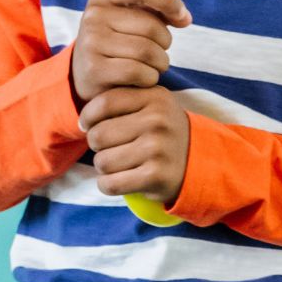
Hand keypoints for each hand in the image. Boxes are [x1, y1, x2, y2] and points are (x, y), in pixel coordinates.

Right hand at [70, 0, 191, 107]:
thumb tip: (184, 17)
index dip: (168, 0)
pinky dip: (149, 78)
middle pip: (150, 25)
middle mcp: (93, 15)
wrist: (86, 76)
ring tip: (152, 65)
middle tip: (159, 50)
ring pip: (147, 51)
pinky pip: (138, 72)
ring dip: (160, 63)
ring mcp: (91, 42)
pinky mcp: (94, 69)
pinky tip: (142, 78)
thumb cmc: (117, 42)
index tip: (183, 16)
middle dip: (165, 42)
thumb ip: (157, 11)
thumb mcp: (130, 18)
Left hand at [78, 85, 189, 205]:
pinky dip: (107, 184)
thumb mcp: (150, 104)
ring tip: (117, 163)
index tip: (87, 125)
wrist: (197, 160)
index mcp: (154, 97)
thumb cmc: (161, 130)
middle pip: (99, 134)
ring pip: (102, 161)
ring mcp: (158, 149)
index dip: (87, 116)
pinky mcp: (156, 176)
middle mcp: (158, 120)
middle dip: (96, 144)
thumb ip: (121, 99)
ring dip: (103, 166)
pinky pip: (111, 184)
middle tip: (107, 147)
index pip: (105, 102)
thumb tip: (84, 121)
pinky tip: (117, 179)